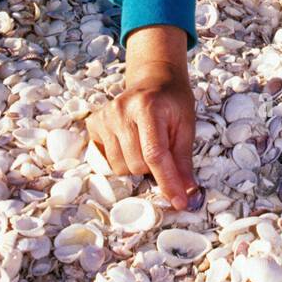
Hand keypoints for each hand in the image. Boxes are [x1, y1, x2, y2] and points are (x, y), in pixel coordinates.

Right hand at [86, 26, 197, 209]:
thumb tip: (187, 194)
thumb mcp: (186, 125)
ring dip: (137, 165)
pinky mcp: (94, 123)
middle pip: (137, 165)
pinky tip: (130, 141)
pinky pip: (106, 161)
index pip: (156, 154)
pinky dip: (122, 159)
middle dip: (153, 168)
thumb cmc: (173, 102)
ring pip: (120, 168)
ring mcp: (105, 116)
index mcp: (149, 107)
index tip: (179, 202)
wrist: (154, 79)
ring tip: (145, 143)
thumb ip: (184, 160)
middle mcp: (121, 110)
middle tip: (162, 148)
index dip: (168, 182)